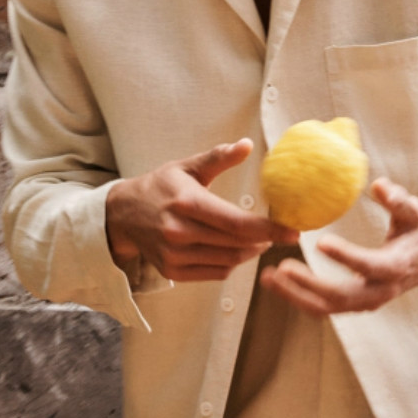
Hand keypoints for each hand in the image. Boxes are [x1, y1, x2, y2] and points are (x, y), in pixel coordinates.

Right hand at [105, 138, 297, 282]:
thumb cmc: (160, 187)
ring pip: (230, 261)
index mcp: (187, 204)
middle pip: (238, 245)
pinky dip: (232, 263)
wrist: (122, 215)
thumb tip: (247, 145)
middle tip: (281, 233)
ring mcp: (175, 256)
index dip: (269, 229)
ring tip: (258, 239)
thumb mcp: (187, 167)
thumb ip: (218, 157)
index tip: (294, 232)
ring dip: (250, 252)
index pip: (237, 223)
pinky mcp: (173, 272)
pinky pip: (216, 273)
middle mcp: (179, 233)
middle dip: (265, 240)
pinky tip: (236, 249)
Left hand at [258, 177, 417, 315]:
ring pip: (327, 308)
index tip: (320, 242)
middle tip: (280, 268)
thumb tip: (379, 185)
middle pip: (341, 297)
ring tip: (268, 278)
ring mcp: (368, 301)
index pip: (370, 266)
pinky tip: (279, 283)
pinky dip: (300, 297)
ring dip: (296, 295)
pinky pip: (325, 307)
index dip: (346, 257)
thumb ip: (398, 200)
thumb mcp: (417, 212)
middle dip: (308, 286)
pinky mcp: (357, 303)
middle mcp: (381, 291)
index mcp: (396, 266)